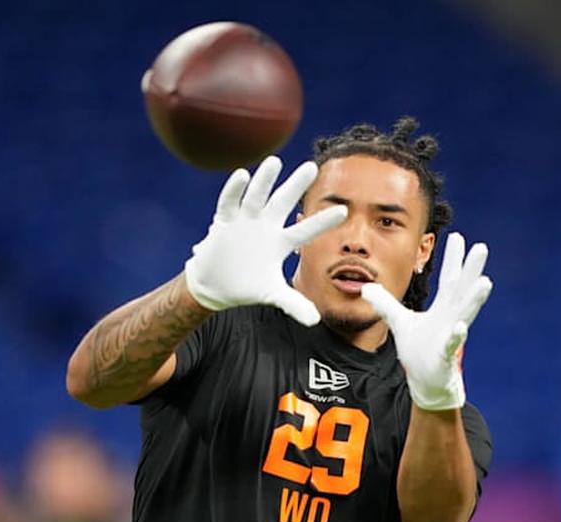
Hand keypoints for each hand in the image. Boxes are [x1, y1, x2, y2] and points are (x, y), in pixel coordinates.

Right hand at [185, 156, 347, 325]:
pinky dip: (234, 191)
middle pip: (283, 202)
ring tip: (275, 162)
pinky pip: (230, 203)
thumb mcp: (272, 294)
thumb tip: (316, 320)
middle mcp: (266, 227)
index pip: (306, 230)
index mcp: (281, 242)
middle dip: (296, 186)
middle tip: (312, 167)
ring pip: (257, 197)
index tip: (344, 210)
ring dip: (265, 180)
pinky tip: (242, 175)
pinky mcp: (224, 223)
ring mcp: (245, 222)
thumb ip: (293, 304)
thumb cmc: (248, 285)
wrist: (216, 285)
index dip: (324, 222)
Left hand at [361, 233, 492, 409]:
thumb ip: (385, 303)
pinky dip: (456, 335)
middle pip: (463, 289)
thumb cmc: (418, 349)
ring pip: (465, 312)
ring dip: (475, 298)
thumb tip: (367, 286)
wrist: (425, 380)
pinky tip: (459, 326)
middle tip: (482, 248)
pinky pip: (452, 344)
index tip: (458, 237)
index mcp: (443, 307)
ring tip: (485, 282)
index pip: (450, 278)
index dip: (453, 258)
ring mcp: (450, 334)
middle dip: (472, 269)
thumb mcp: (399, 321)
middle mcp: (451, 316)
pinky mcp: (445, 354)